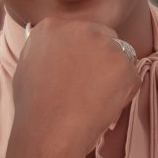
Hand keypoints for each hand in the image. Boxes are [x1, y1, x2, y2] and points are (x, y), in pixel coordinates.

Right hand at [9, 18, 142, 157]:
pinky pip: (131, 78)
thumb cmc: (33, 108)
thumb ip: (45, 52)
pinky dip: (123, 94)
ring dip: (113, 75)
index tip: (75, 72)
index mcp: (52, 26)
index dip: (79, 54)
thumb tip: (54, 52)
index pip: (77, 32)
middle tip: (89, 87)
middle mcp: (80, 27)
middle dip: (100, 59)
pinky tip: (103, 107)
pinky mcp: (126, 65)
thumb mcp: (27, 68)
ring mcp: (106, 45)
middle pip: (102, 37)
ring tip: (93, 100)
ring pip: (119, 56)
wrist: (49, 131)